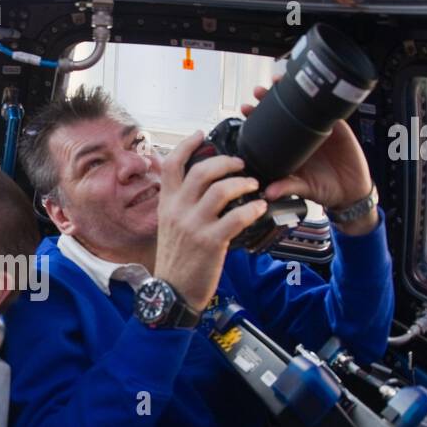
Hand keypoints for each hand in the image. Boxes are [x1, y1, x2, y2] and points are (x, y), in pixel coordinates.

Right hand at [153, 131, 267, 307]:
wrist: (172, 293)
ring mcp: (193, 226)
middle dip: (226, 161)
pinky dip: (252, 208)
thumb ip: (180, 204)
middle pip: (201, 170)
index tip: (201, 133)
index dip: (186, 144)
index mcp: (167, 204)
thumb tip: (200, 187)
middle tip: (241, 164)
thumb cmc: (176, 260)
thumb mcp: (169, 227)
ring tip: (253, 185)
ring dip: (243, 183)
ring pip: (221, 190)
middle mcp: (177, 211)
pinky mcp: (210, 242)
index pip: (171, 164)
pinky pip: (236, 217)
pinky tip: (259, 207)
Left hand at [242, 83, 372, 209]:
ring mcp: (318, 130)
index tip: (245, 108)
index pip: (269, 129)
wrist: (351, 191)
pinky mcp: (337, 127)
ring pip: (303, 106)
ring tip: (278, 82)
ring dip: (291, 91)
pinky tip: (313, 88)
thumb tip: (269, 193)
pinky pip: (329, 110)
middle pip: (282, 113)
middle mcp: (300, 137)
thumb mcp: (305, 189)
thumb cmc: (325, 190)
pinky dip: (321, 97)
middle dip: (269, 99)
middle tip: (258, 91)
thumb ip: (288, 187)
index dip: (257, 118)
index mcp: (289, 149)